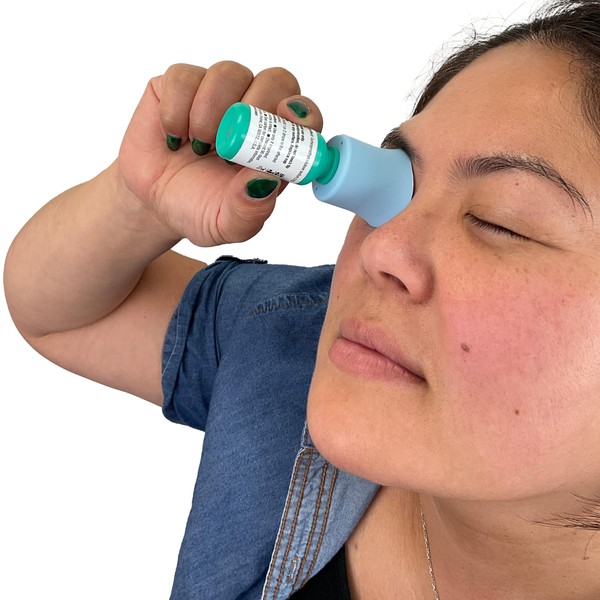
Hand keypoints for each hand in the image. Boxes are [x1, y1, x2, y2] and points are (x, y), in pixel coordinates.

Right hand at [117, 61, 323, 246]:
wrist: (152, 204)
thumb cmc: (197, 210)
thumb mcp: (226, 226)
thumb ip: (250, 211)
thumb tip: (265, 180)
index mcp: (275, 146)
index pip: (305, 115)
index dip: (304, 113)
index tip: (287, 121)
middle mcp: (253, 112)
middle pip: (276, 80)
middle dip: (256, 106)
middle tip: (228, 146)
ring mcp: (219, 93)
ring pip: (229, 73)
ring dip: (210, 113)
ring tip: (199, 147)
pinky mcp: (180, 85)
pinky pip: (184, 76)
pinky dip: (176, 109)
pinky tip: (174, 137)